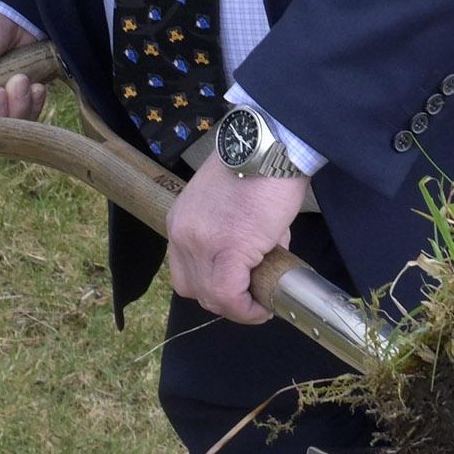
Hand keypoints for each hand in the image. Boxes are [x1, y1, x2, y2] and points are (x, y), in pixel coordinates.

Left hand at [167, 158, 313, 325]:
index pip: (185, 271)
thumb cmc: (259, 166)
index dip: (213, 288)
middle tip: (252, 293)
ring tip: (262, 295)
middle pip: (193, 289)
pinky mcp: (228, 248)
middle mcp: (182, 233)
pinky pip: (230, 296)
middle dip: (225, 298)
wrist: (272, 144)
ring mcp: (201, 243)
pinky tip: (265, 304)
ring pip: (211, 297)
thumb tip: (256, 263)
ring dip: (238, 304)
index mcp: (181, 220)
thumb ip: (231, 235)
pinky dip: (248, 308)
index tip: (241, 289)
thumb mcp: (229, 203)